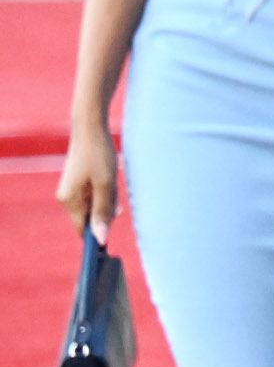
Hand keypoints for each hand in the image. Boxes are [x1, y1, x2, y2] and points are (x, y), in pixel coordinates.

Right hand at [56, 125, 117, 243]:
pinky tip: (108, 175)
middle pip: (91, 216)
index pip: (82, 229)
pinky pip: (94, 195)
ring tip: (110, 178)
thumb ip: (102, 212)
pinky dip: (105, 190)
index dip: (98, 233)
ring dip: (108, 198)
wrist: (90, 127)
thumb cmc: (99, 154)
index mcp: (69, 201)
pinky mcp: (77, 182)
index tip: (114, 226)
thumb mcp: (106, 185)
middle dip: (107, 209)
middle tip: (114, 190)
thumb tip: (100, 239)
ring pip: (95, 205)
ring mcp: (71, 189)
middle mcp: (66, 198)